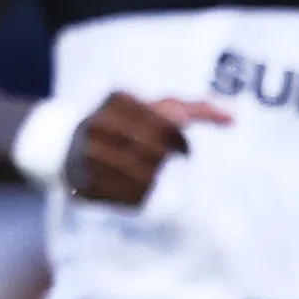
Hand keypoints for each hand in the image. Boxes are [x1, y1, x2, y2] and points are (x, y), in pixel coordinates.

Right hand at [60, 92, 228, 207]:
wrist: (65, 146)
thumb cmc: (126, 123)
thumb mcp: (155, 106)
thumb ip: (195, 109)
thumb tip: (234, 118)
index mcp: (120, 100)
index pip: (168, 126)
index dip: (181, 142)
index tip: (183, 149)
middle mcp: (100, 124)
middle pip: (158, 153)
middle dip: (166, 159)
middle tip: (162, 159)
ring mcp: (90, 156)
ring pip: (147, 177)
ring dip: (155, 178)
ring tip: (145, 171)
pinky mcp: (87, 186)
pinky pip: (132, 198)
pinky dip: (141, 195)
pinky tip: (130, 184)